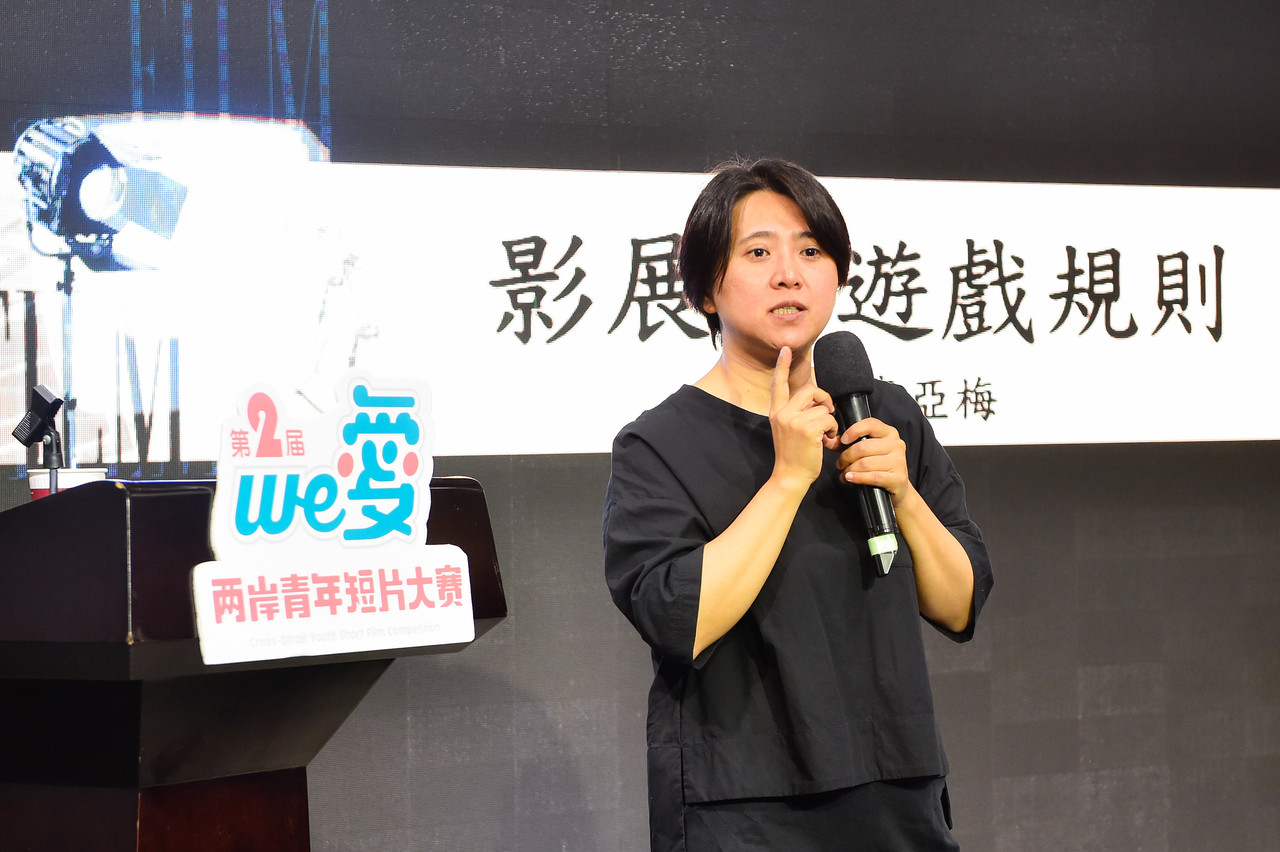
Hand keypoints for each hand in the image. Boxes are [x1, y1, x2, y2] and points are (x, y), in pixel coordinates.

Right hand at [768, 347, 837, 491]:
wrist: (789, 477)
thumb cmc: (793, 456)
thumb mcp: (788, 430)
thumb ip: (798, 413)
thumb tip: (818, 401)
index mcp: (776, 412)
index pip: (779, 384)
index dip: (783, 365)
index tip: (785, 349)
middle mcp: (783, 413)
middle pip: (810, 389)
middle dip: (824, 399)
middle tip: (828, 412)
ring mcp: (794, 420)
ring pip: (823, 407)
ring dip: (830, 421)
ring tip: (826, 435)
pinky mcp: (807, 429)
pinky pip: (829, 419)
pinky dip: (833, 430)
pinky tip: (827, 441)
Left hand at [834, 417, 911, 506]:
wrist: (898, 486)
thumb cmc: (879, 465)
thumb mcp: (865, 451)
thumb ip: (846, 444)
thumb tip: (828, 440)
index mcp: (889, 433)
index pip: (870, 424)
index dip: (854, 430)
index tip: (843, 440)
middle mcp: (896, 444)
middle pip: (863, 447)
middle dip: (846, 456)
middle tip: (840, 464)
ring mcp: (899, 461)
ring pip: (865, 463)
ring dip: (850, 469)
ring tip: (845, 473)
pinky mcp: (898, 478)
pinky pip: (872, 477)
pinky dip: (857, 478)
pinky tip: (850, 478)